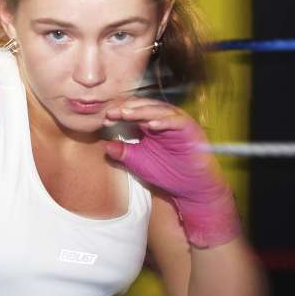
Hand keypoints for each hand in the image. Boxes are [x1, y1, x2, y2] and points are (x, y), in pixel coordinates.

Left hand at [103, 98, 241, 248]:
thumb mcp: (138, 162)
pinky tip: (150, 125)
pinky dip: (164, 121)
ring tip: (126, 113)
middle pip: (144, 107)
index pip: (133, 112)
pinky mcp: (190, 129)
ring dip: (142, 111)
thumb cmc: (165, 172)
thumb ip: (122, 153)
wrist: (189, 188)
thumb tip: (105, 146)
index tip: (104, 119)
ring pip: (158, 110)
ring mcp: (178, 122)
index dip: (119, 114)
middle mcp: (164, 119)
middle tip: (112, 112)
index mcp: (151, 124)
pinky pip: (176, 121)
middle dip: (127, 109)